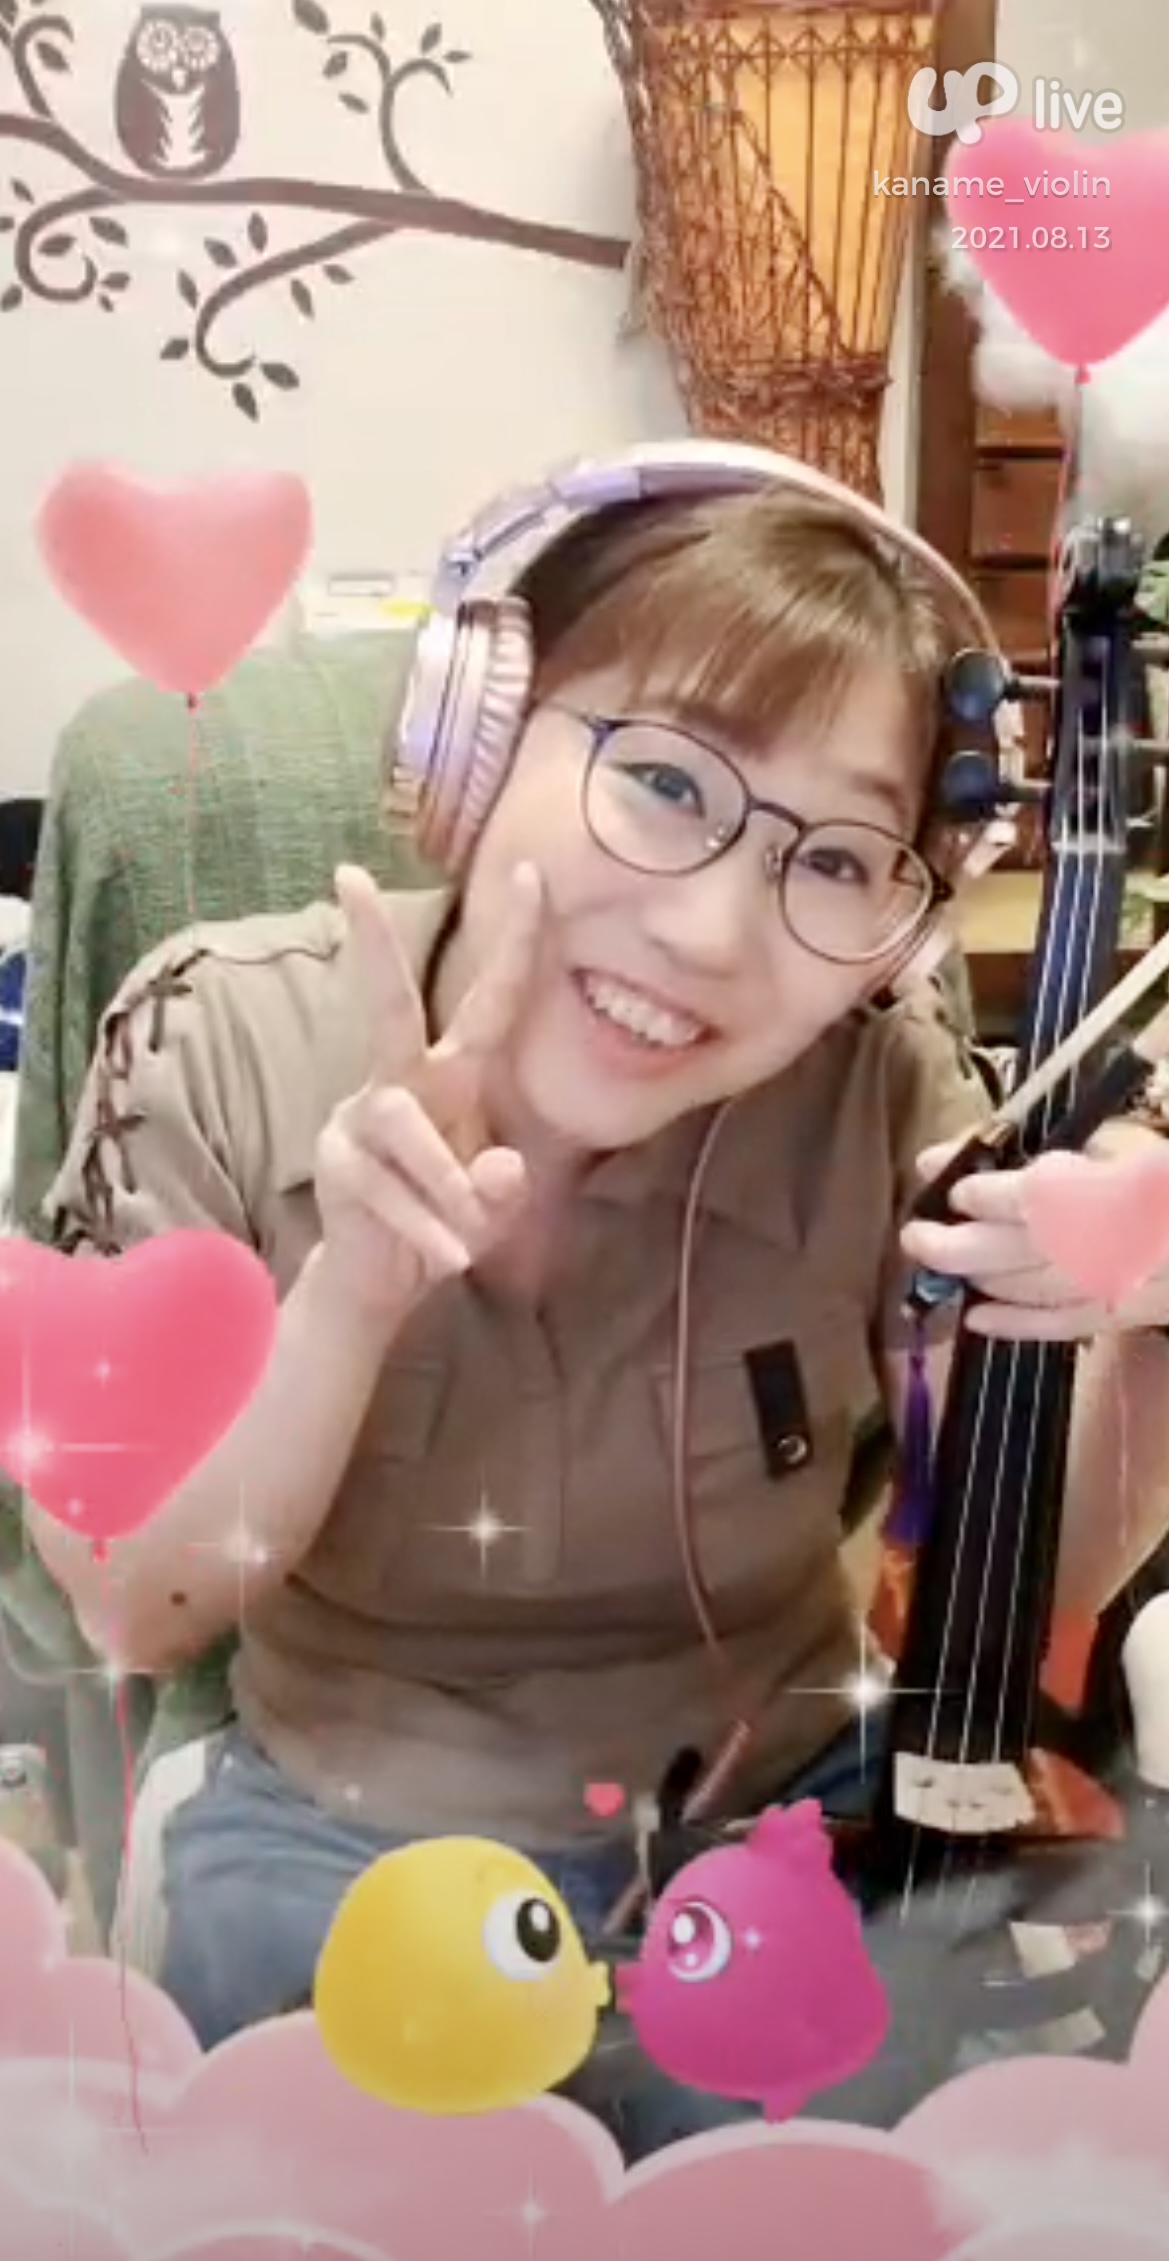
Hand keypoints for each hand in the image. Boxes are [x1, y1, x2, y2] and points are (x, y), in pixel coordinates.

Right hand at [314, 863, 541, 1322]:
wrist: (382, 1282)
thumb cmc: (445, 1223)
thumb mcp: (492, 1209)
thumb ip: (502, 1189)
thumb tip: (498, 1167)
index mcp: (453, 1076)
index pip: (491, 1002)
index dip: (516, 942)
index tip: (536, 874)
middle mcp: (401, 1084)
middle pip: (388, 1007)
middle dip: (373, 945)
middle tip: (349, 876)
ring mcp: (358, 1120)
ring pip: (401, 1123)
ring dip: (440, 1179)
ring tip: (468, 1239)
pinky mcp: (334, 1164)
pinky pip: (381, 1188)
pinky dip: (423, 1228)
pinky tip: (450, 1260)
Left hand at [901, 1124, 1168, 1340]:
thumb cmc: (1161, 1174)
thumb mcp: (1120, 1145)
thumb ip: (1061, 1154)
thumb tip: (990, 1159)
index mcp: (1109, 1191)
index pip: (1031, 1196)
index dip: (981, 1192)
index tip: (946, 1181)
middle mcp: (1105, 1245)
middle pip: (1015, 1250)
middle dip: (955, 1242)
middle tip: (915, 1234)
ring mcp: (1112, 1285)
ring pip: (1028, 1288)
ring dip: (977, 1276)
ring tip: (941, 1261)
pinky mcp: (1123, 1313)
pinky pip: (1061, 1325)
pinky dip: (1016, 1323)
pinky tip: (978, 1317)